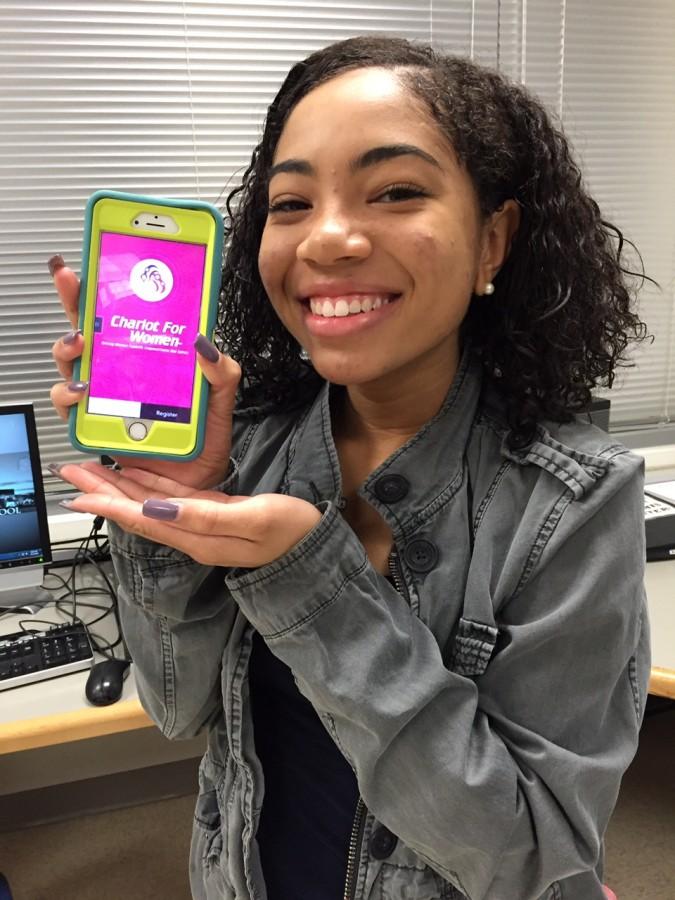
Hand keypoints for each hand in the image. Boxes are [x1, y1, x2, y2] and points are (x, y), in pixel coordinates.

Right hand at [48, 256, 240, 489]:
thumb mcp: (221, 400)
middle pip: (86, 332)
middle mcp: (121, 375)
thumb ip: (222, 372)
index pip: (122, 317)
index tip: (93, 263)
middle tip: (76, 288)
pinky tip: (82, 391)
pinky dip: (70, 398)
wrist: (198, 481)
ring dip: (69, 351)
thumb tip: (205, 343)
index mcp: (149, 359)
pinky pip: (71, 411)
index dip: (105, 289)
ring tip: (82, 345)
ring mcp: (105, 400)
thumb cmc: (204, 438)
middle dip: (74, 304)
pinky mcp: (97, 429)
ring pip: (69, 367)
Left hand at [56, 461, 322, 567]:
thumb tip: (157, 508)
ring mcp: (200, 522)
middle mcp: (191, 533)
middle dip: (103, 490)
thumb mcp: (252, 519)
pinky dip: (148, 483)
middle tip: (71, 470)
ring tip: (91, 469)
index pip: (141, 518)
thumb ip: (204, 516)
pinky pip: (170, 496)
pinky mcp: (211, 512)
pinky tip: (134, 473)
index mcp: (196, 537)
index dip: (107, 503)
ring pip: (149, 502)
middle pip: (137, 510)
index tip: (77, 490)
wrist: (314, 543)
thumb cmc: (290, 530)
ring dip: (119, 486)